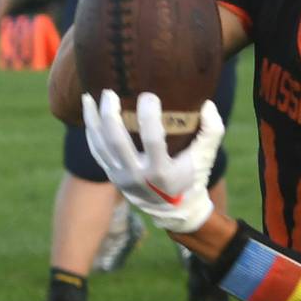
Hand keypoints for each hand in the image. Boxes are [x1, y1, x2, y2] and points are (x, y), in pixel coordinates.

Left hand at [82, 89, 223, 233]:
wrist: (173, 207)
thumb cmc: (191, 175)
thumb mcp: (205, 156)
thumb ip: (212, 131)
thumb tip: (208, 104)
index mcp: (162, 172)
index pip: (152, 140)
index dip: (148, 116)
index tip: (148, 95)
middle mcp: (137, 177)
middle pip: (117, 142)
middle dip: (110, 116)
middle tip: (109, 92)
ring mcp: (121, 178)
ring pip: (101, 146)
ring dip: (93, 121)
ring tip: (89, 97)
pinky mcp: (112, 175)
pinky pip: (96, 151)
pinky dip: (90, 131)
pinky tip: (88, 112)